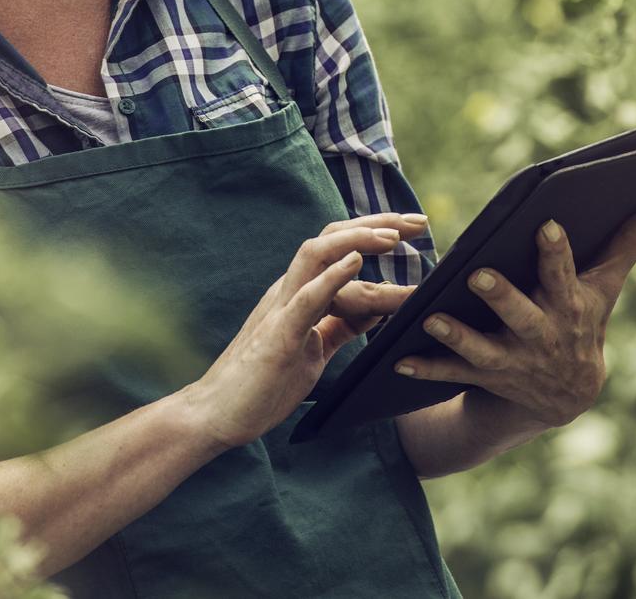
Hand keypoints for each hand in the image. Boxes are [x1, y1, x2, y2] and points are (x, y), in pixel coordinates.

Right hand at [186, 211, 429, 450]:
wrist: (218, 414)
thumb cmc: (264, 382)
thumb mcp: (314, 347)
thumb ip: (341, 325)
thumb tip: (376, 308)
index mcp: (298, 293)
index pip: (338, 245)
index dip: (374, 229)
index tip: (411, 226)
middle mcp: (289, 290)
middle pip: (331, 237)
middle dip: (375, 224)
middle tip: (417, 220)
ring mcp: (281, 308)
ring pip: (316, 254)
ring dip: (356, 239)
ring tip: (392, 237)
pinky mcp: (279, 335)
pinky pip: (306, 298)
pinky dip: (332, 277)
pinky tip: (356, 262)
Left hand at [393, 202, 635, 429]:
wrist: (565, 397)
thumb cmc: (584, 321)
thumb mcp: (606, 287)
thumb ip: (629, 244)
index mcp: (569, 308)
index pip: (565, 276)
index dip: (556, 253)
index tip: (545, 225)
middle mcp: (541, 336)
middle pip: (521, 316)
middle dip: (502, 298)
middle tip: (478, 275)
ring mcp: (512, 361)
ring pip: (482, 350)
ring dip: (457, 337)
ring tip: (432, 319)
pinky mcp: (484, 377)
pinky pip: (453, 376)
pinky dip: (427, 370)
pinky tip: (399, 361)